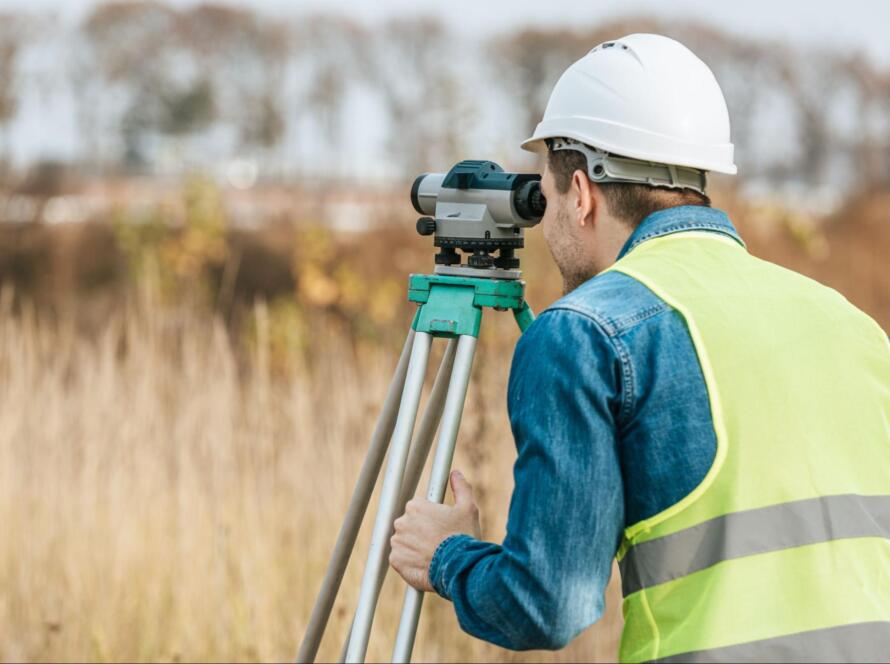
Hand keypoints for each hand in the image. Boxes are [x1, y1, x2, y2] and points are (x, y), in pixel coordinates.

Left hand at [389, 469, 482, 592]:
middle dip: (420, 532)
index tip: (441, 527)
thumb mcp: (468, 508)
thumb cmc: (463, 536)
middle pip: (410, 525)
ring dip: (414, 547)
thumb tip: (456, 473)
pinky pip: (400, 559)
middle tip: (437, 542)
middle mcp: (401, 522)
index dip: (431, 518)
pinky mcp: (395, 560)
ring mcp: (397, 542)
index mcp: (415, 506)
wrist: (459, 568)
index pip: (418, 509)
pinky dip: (409, 562)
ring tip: (432, 554)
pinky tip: (424, 564)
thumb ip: (460, 488)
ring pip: (404, 542)